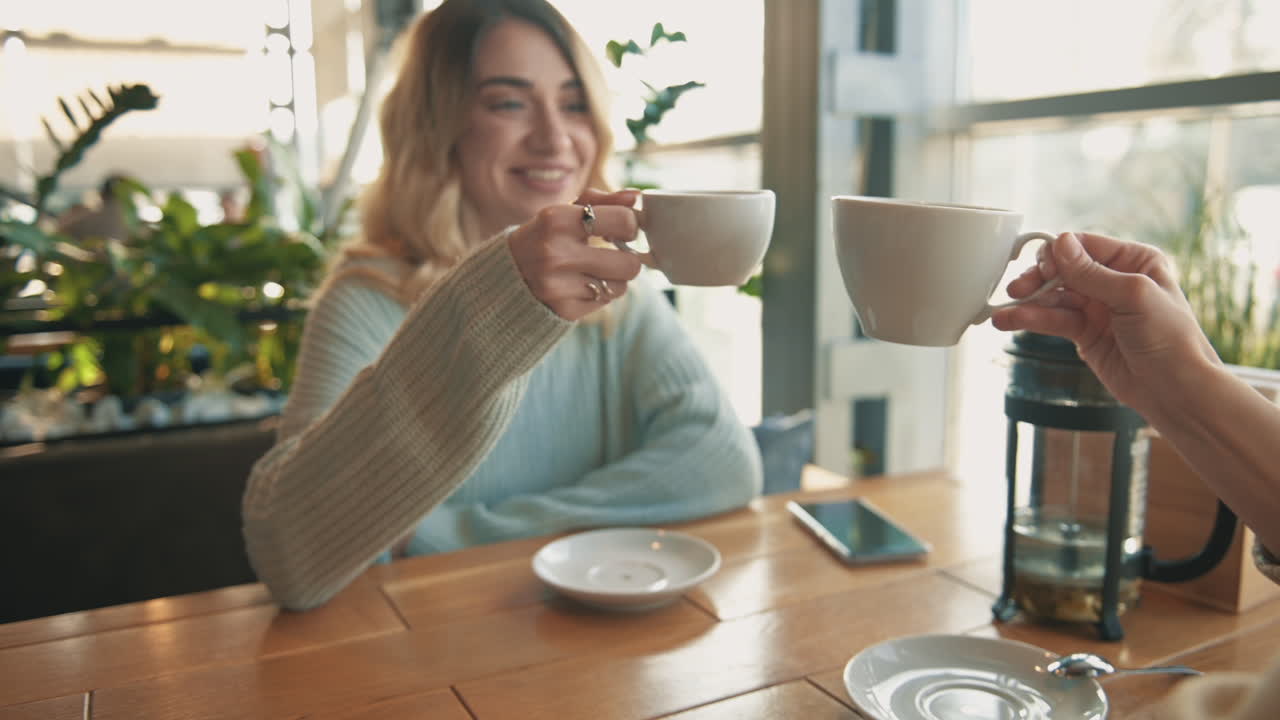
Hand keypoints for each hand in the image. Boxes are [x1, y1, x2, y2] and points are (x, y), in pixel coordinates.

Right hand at [507, 188, 643, 320]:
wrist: (506, 274)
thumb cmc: (543, 237)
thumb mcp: (564, 212)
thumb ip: (600, 202)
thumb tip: (635, 196)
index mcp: (557, 219)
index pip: (624, 221)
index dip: (630, 226)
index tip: (621, 229)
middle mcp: (556, 253)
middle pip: (630, 263)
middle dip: (626, 258)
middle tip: (612, 254)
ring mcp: (559, 285)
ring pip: (621, 286)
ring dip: (614, 278)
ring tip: (594, 270)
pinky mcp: (563, 310)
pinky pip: (605, 301)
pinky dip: (599, 293)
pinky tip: (581, 285)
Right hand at [991, 232, 1219, 418]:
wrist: (1176, 391)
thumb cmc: (1171, 340)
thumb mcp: (1133, 296)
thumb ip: (1092, 272)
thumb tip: (1060, 243)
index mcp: (1134, 261)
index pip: (1085, 246)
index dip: (1059, 254)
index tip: (1040, 267)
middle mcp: (1114, 280)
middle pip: (1063, 270)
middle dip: (1038, 280)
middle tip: (1017, 290)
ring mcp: (1098, 307)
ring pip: (1053, 298)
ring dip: (1028, 305)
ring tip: (1003, 315)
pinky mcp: (1085, 333)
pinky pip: (1054, 321)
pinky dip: (1031, 321)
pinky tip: (1011, 322)